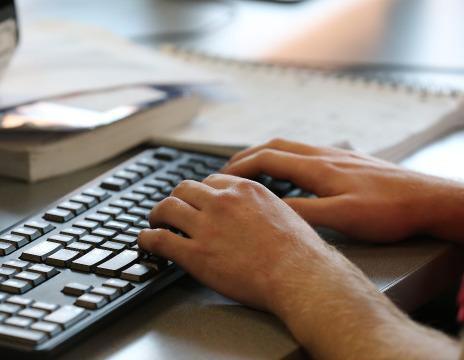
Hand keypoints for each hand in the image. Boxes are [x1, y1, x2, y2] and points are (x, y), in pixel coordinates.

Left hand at [138, 174, 335, 310]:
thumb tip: (257, 213)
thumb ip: (264, 207)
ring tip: (154, 222)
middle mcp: (222, 202)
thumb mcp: (286, 213)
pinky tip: (144, 241)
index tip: (197, 200)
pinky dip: (146, 238)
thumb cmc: (301, 253)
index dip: (201, 192)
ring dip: (157, 215)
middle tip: (172, 210)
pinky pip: (159, 239)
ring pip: (167, 208)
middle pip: (185, 189)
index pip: (212, 180)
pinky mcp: (195, 254)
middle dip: (177, 199)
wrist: (300, 277)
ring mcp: (206, 226)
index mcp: (245, 190)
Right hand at [221, 138, 463, 242]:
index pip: (268, 160)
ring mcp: (338, 156)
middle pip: (276, 147)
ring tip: (252, 170)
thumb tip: (267, 209)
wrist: (430, 199)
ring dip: (267, 155)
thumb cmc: (390, 211)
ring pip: (292, 148)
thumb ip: (303, 212)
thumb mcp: (342, 217)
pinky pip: (308, 153)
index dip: (240, 167)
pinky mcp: (350, 162)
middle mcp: (325, 156)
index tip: (220, 177)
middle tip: (228, 170)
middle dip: (247, 156)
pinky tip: (294, 174)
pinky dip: (288, 159)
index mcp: (318, 168)